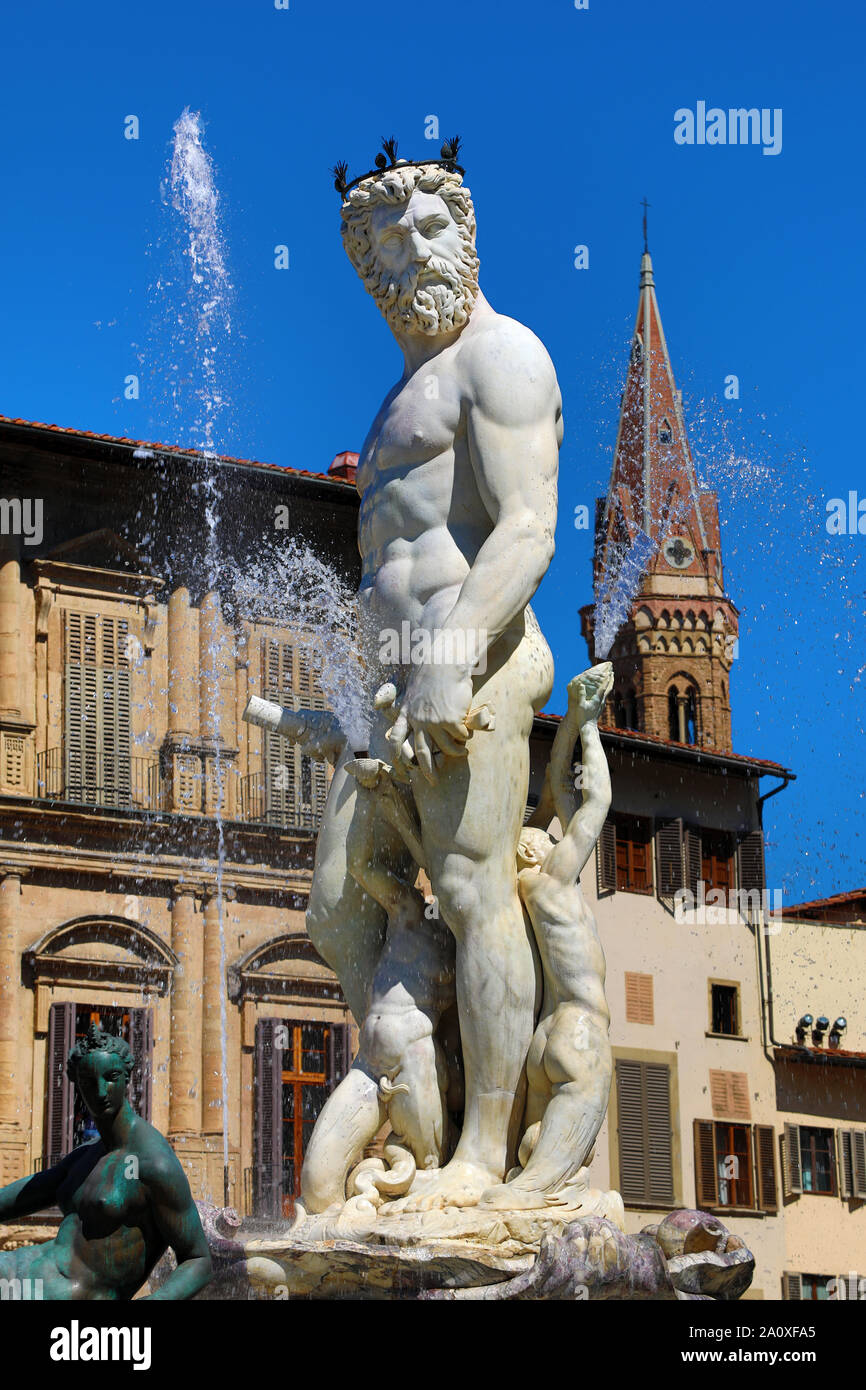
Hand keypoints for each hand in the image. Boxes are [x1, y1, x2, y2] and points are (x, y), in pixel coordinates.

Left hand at [378, 661, 472, 783]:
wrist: (444, 662)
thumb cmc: (433, 673)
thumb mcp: (416, 692)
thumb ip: (416, 709)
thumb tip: (422, 725)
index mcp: (407, 714)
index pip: (395, 739)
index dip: (397, 756)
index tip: (402, 769)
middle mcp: (418, 721)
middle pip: (421, 752)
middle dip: (427, 771)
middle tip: (433, 782)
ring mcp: (433, 722)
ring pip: (447, 747)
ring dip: (457, 751)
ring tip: (463, 752)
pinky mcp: (450, 720)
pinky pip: (461, 736)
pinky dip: (466, 736)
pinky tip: (469, 732)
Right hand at [567, 662, 613, 726]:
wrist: (588, 727)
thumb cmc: (583, 717)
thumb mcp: (580, 705)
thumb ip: (581, 694)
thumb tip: (581, 684)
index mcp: (597, 698)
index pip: (604, 686)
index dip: (607, 678)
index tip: (609, 671)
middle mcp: (602, 700)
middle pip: (608, 688)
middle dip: (610, 679)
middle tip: (612, 672)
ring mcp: (602, 704)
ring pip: (607, 692)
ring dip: (609, 684)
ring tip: (609, 678)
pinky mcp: (600, 707)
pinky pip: (604, 695)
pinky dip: (605, 689)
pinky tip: (603, 690)